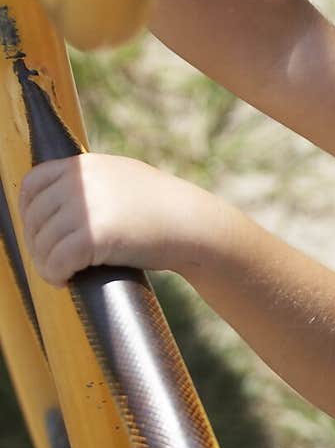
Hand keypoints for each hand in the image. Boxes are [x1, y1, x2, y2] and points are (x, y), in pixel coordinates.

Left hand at [18, 152, 208, 285]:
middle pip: (36, 217)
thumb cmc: (165, 209)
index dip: (27, 213)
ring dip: (45, 263)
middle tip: (51, 262)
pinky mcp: (96, 236)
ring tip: (58, 274)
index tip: (37, 233)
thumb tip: (66, 201)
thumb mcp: (124, 179)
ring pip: (44, 242)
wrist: (195, 224)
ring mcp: (87, 208)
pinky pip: (58, 260)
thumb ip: (95, 183)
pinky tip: (64, 281)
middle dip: (37, 244)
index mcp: (85, 166)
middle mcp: (81, 183)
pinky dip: (55, 274)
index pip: (33, 184)